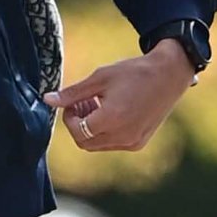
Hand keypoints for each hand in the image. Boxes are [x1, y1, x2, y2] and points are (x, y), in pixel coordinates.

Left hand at [43, 40, 195, 152]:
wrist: (170, 74)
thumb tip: (46, 100)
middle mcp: (123, 136)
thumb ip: (72, 93)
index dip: (69, 117)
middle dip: (77, 124)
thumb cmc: (133, 72)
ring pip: (98, 145)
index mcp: (111, 119)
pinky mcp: (139, 142)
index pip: (77, 130)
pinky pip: (113, 144)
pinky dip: (105, 132)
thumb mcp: (100, 78)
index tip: (72, 101)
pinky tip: (111, 111)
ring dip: (90, 129)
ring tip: (96, 104)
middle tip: (82, 103)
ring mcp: (132, 142)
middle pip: (85, 142)